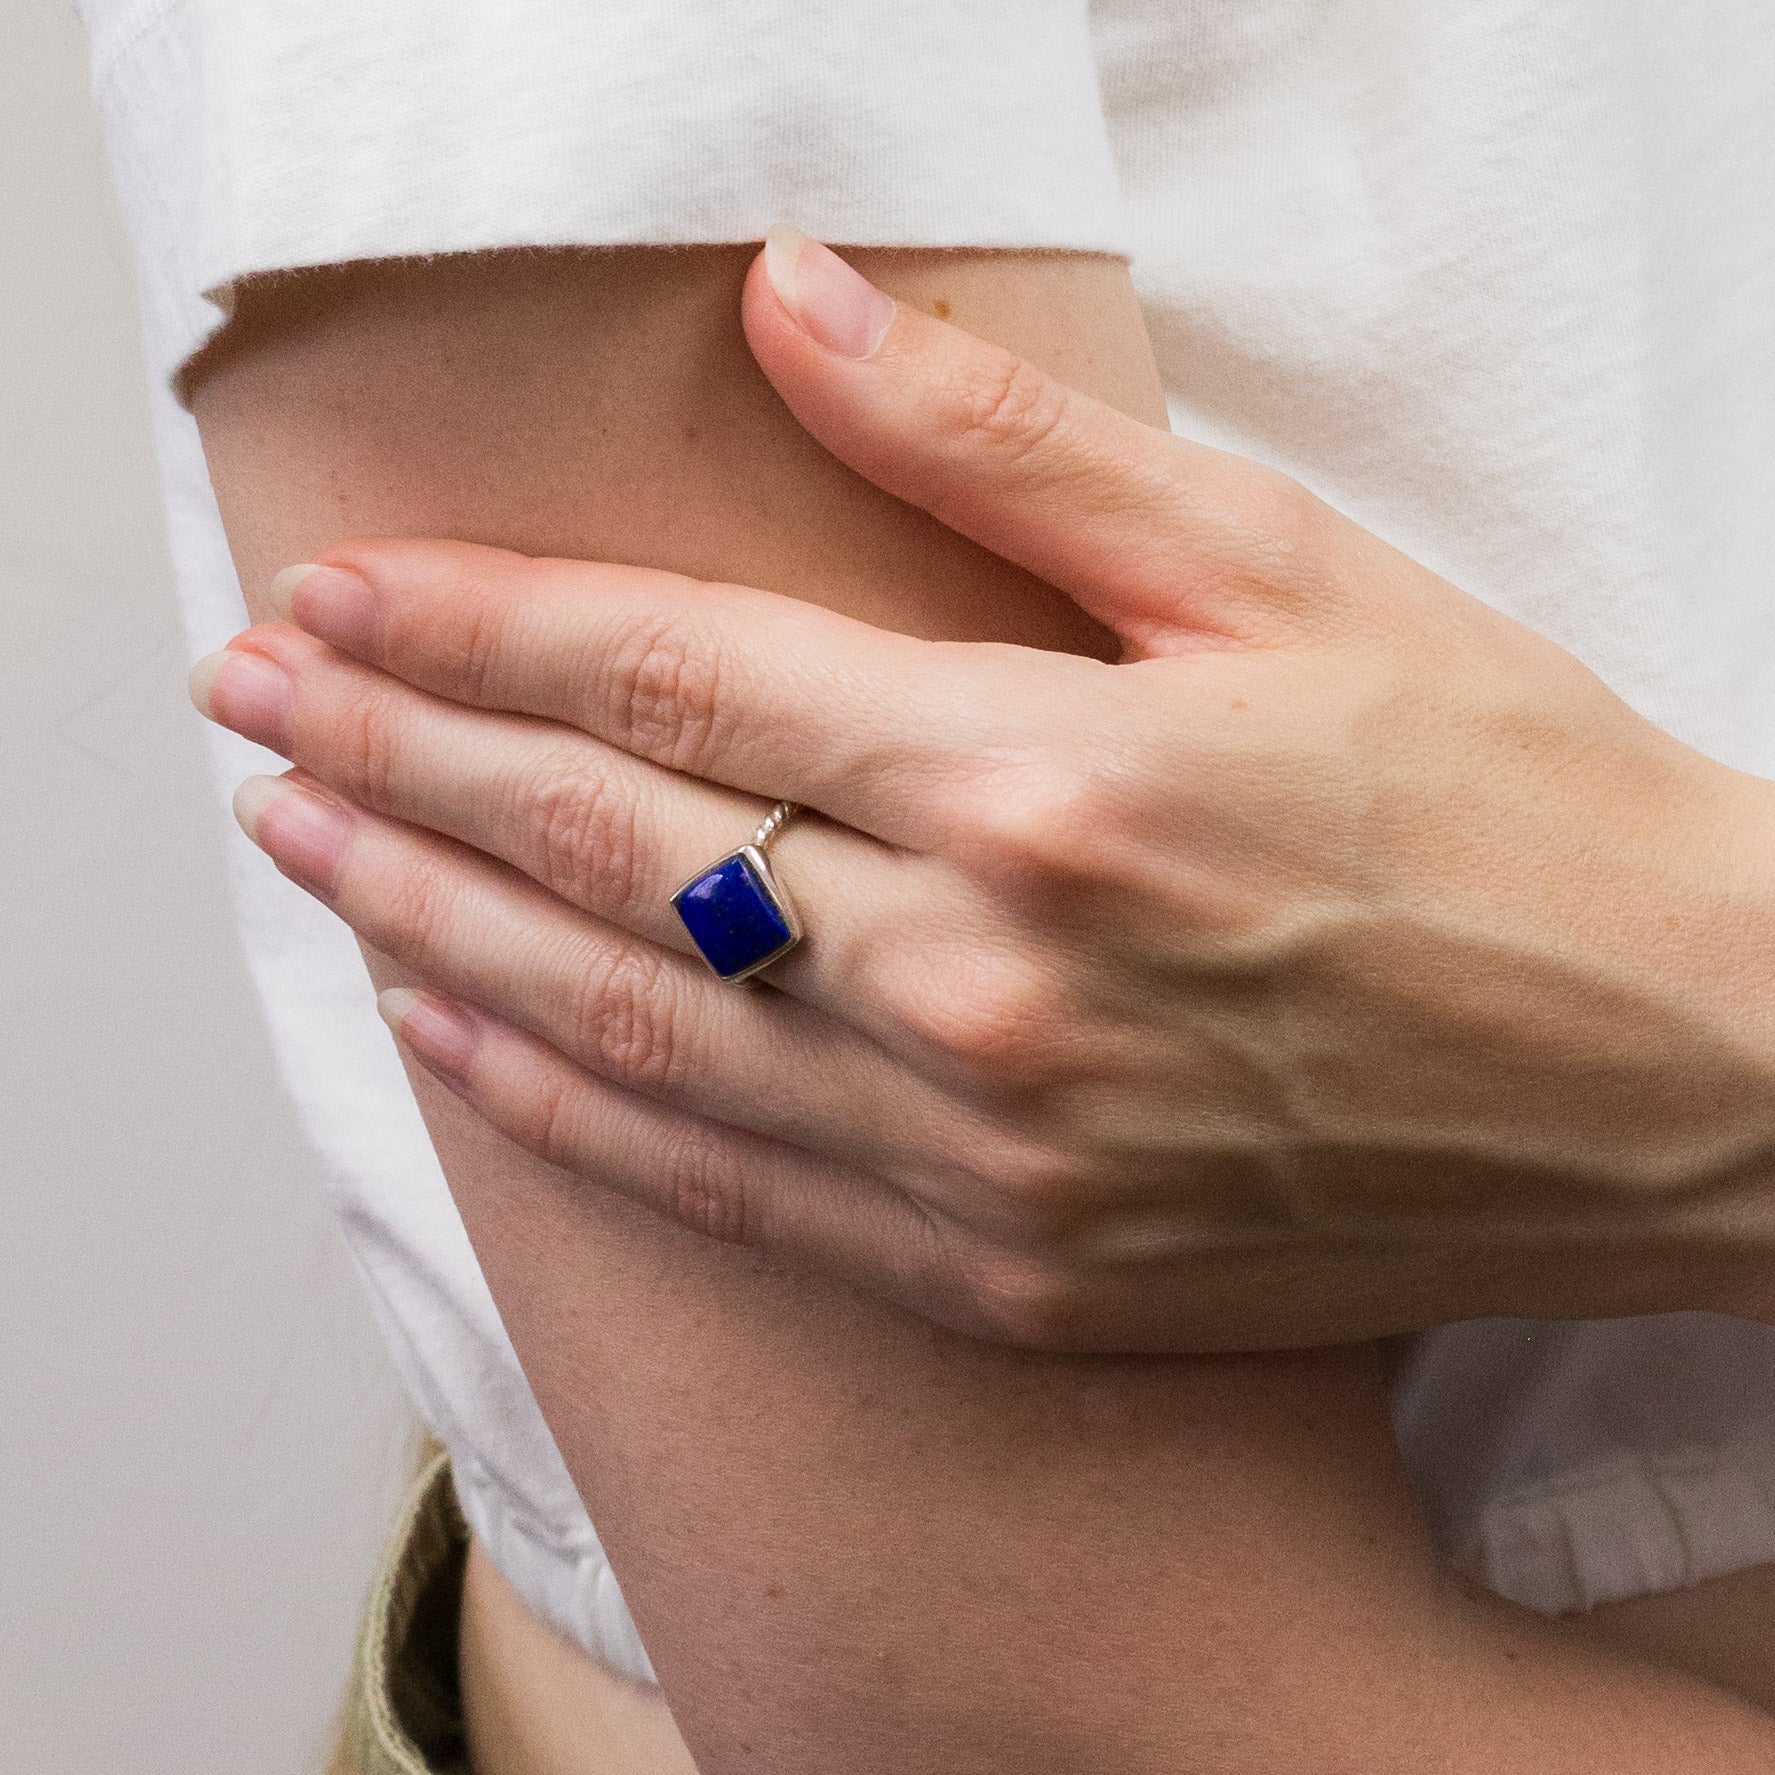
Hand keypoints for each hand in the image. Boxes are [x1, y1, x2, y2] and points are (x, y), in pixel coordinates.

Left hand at [191, 233, 1774, 1348]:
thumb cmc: (1510, 806)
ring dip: (437, 928)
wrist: (1678, 1073)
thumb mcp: (1284, 573)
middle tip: (254, 703)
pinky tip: (464, 1043)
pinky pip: (736, 1189)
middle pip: (612, 847)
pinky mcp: (1019, 1271)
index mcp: (1050, 778)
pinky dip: (573, 1110)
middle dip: (401, 758)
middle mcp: (990, 978)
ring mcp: (991, 1149)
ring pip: (633, 1026)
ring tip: (304, 854)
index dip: (480, 627)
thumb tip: (793, 304)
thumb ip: (1007, 451)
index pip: (677, 682)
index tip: (339, 593)